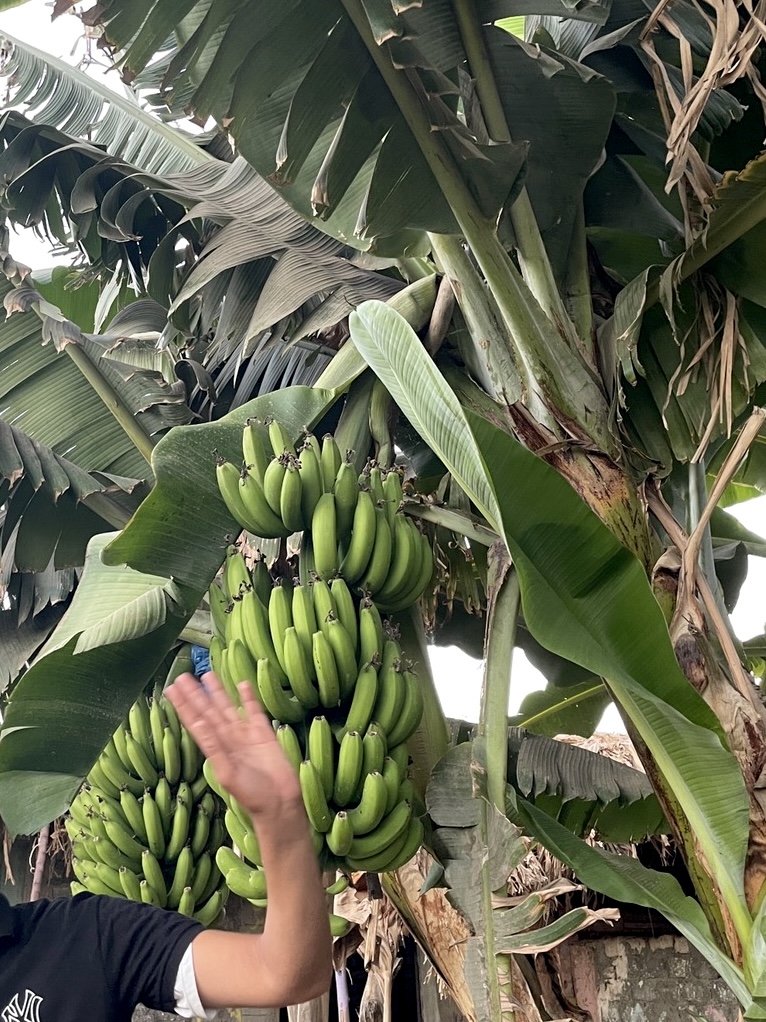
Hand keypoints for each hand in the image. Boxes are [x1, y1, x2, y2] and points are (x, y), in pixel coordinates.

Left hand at [165, 672, 301, 819]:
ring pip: (228, 708)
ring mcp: (246, 735)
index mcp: (216, 748)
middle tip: (182, 676)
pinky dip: (248, 698)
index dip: (184, 705)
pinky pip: (254, 711)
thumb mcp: (228, 773)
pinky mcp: (264, 734)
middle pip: (209, 711)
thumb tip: (198, 723)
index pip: (196, 721)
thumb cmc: (252, 795)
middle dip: (196, 695)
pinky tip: (242, 684)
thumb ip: (214, 747)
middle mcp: (228, 739)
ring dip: (218, 692)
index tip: (171, 689)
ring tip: (207, 674)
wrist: (280, 803)